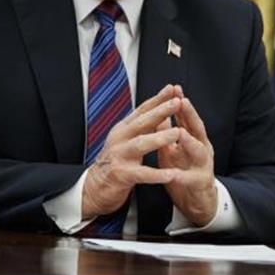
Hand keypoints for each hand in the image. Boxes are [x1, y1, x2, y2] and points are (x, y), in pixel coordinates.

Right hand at [82, 85, 182, 217]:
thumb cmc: (118, 160)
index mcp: (123, 128)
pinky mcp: (121, 175)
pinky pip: (141, 174)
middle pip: (141, 122)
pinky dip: (156, 174)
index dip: (157, 99)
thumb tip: (160, 106)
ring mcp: (119, 156)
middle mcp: (120, 139)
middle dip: (160, 111)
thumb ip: (143, 125)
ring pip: (141, 144)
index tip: (172, 88)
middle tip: (177, 102)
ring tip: (177, 133)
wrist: (96, 185)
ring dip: (160, 138)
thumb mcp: (128, 139)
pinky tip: (171, 174)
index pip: (142, 110)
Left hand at [157, 89, 217, 226]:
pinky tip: (172, 173)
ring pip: (199, 151)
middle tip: (183, 101)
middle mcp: (202, 149)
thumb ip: (167, 132)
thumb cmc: (184, 172)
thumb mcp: (173, 149)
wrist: (196, 201)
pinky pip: (190, 179)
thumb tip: (158, 112)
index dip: (181, 103)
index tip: (174, 88)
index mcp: (194, 139)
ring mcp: (203, 166)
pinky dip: (181, 176)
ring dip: (190, 142)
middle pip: (197, 129)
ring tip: (180, 132)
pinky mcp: (200, 184)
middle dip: (190, 115)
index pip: (187, 117)